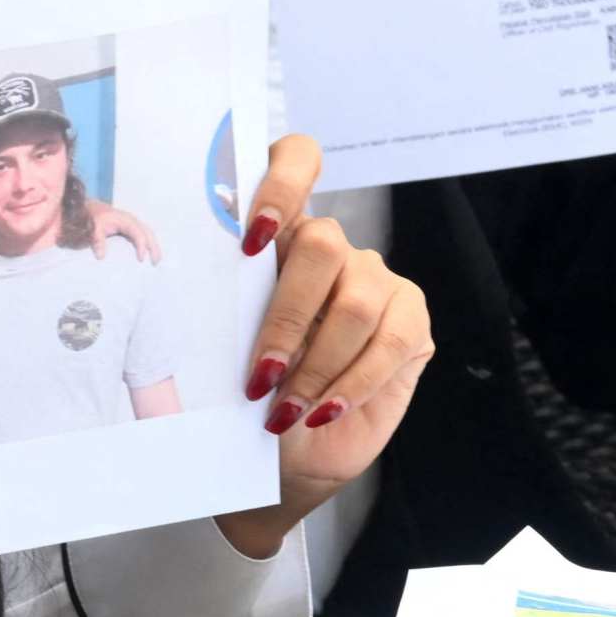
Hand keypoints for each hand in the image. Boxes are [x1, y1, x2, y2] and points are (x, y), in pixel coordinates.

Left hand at [100, 201, 164, 264]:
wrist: (92, 209)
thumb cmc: (95, 218)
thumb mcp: (94, 229)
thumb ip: (97, 241)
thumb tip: (101, 257)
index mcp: (126, 221)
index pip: (138, 234)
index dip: (141, 246)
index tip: (141, 260)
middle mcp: (133, 222)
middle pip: (149, 234)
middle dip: (154, 248)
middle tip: (155, 263)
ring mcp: (133, 224)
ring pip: (149, 234)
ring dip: (154, 247)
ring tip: (156, 261)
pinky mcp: (131, 229)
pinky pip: (144, 236)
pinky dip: (148, 244)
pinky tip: (149, 255)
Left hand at [223, 136, 431, 556]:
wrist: (289, 456)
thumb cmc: (252, 395)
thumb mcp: (230, 353)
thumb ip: (232, 311)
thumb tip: (205, 297)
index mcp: (278, 235)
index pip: (296, 160)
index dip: (281, 182)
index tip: (251, 235)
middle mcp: (332, 247)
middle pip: (322, 243)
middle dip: (286, 317)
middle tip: (258, 375)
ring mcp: (376, 279)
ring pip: (355, 302)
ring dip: (316, 365)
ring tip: (285, 411)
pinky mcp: (410, 318)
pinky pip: (390, 341)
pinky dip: (351, 382)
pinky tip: (323, 411)